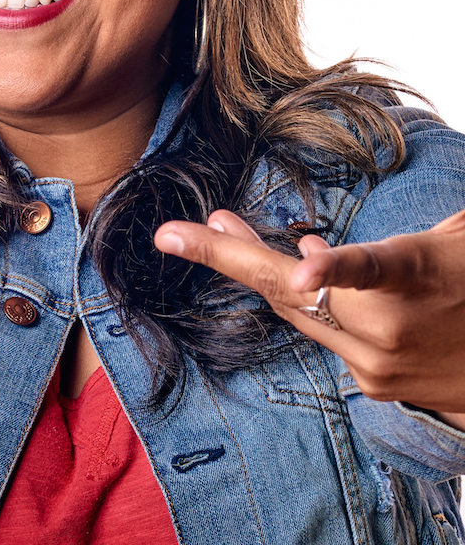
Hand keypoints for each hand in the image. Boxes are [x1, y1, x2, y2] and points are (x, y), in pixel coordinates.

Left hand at [154, 208, 464, 419]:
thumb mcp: (450, 240)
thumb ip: (379, 246)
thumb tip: (305, 253)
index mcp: (416, 275)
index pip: (374, 270)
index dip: (337, 268)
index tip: (303, 267)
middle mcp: (389, 327)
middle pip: (292, 289)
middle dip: (229, 256)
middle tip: (176, 235)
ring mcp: (376, 363)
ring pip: (297, 311)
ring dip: (256, 272)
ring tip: (217, 230)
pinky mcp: (372, 384)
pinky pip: (322, 331)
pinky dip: (304, 300)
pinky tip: (294, 272)